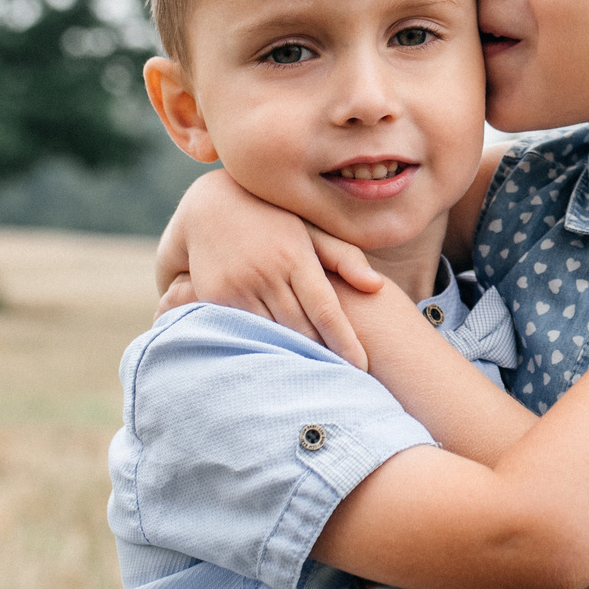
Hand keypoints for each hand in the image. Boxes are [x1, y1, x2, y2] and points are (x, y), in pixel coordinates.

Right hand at [152, 169, 385, 365]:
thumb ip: (344, 257)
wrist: (211, 207)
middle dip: (322, 355)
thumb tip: (377, 286)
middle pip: (301, 328)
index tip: (361, 367)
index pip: (326, 310)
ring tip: (316, 380)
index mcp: (297, 257)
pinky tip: (277, 364)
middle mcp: (269, 273)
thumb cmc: (273, 222)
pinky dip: (261, 346)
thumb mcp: (309, 230)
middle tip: (344, 380)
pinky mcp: (216, 296)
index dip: (345, 341)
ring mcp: (240, 286)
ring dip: (293, 356)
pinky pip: (244, 329)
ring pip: (273, 332)